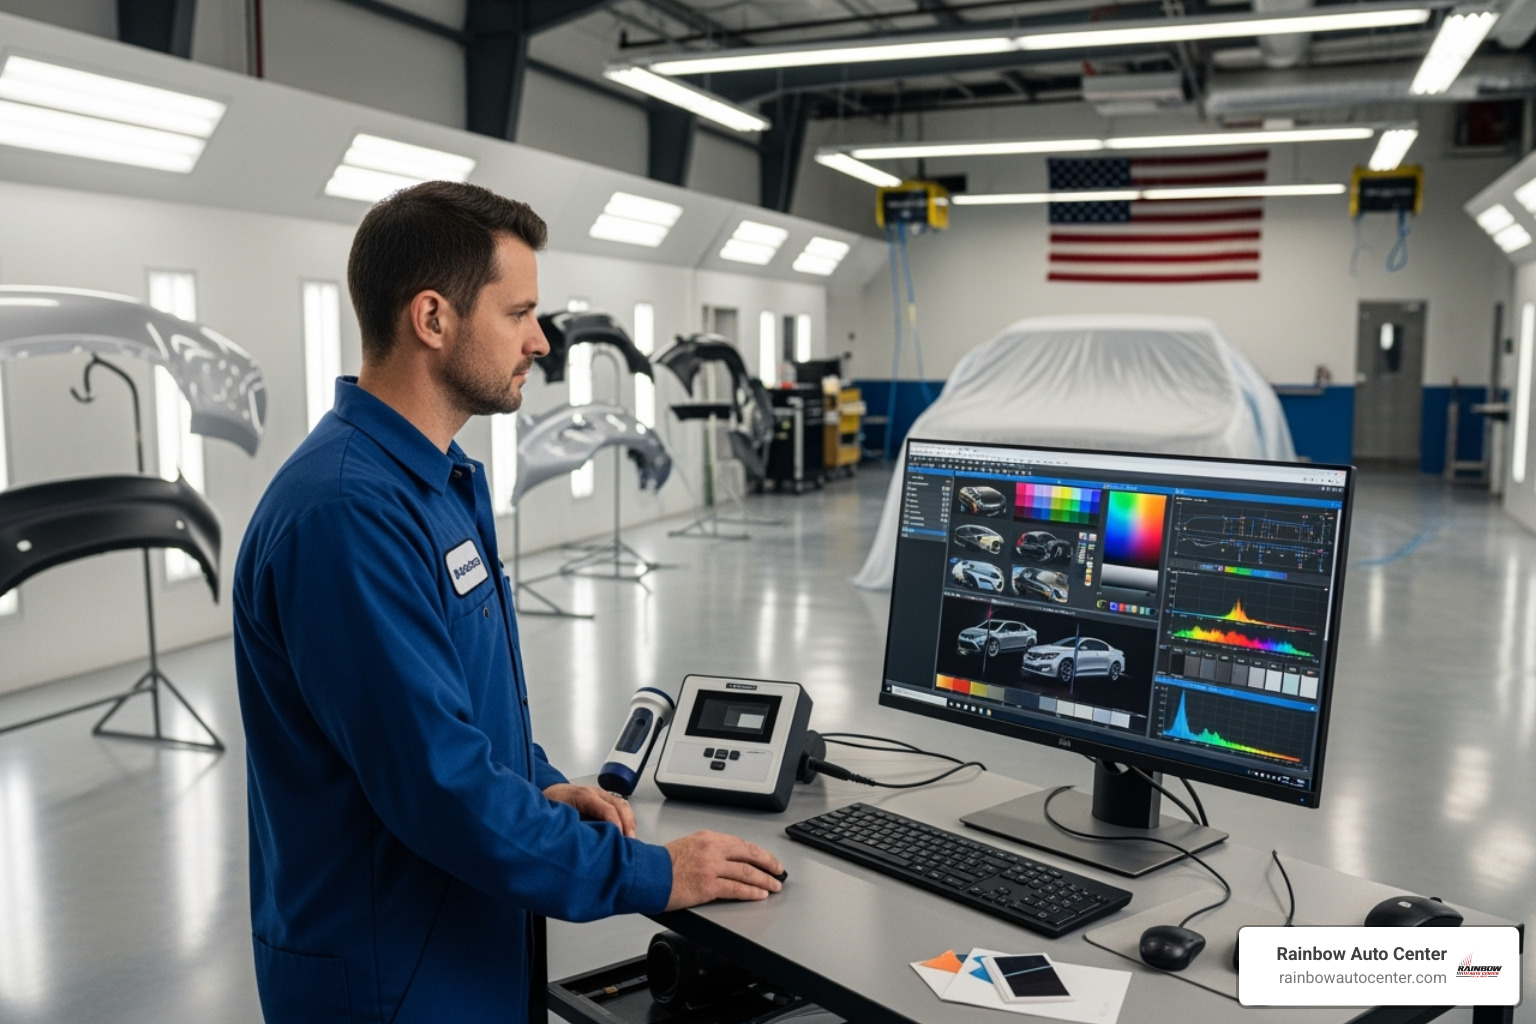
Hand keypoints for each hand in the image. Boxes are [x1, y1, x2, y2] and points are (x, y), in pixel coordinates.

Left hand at [543, 783, 636, 837]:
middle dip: (628, 825)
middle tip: (630, 844)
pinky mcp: (600, 800)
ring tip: (630, 841)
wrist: (543, 795)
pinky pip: (618, 807)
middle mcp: (594, 792)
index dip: (616, 825)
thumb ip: (573, 827)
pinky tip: (625, 833)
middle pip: (620, 805)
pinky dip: (625, 820)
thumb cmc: (548, 807)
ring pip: (622, 805)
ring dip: (629, 823)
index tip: (620, 841)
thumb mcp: (557, 818)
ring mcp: (599, 794)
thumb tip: (591, 842)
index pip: (608, 809)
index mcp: (583, 795)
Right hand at [664, 831, 783, 910]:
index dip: (758, 853)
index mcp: (708, 838)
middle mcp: (712, 850)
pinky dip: (751, 891)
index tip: (767, 859)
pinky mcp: (708, 886)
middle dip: (768, 864)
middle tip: (779, 871)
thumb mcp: (687, 845)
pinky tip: (760, 894)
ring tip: (774, 885)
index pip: (741, 844)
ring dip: (765, 880)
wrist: (645, 874)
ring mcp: (711, 867)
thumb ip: (708, 850)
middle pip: (749, 855)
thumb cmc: (661, 863)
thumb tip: (725, 858)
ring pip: (747, 872)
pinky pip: (736, 889)